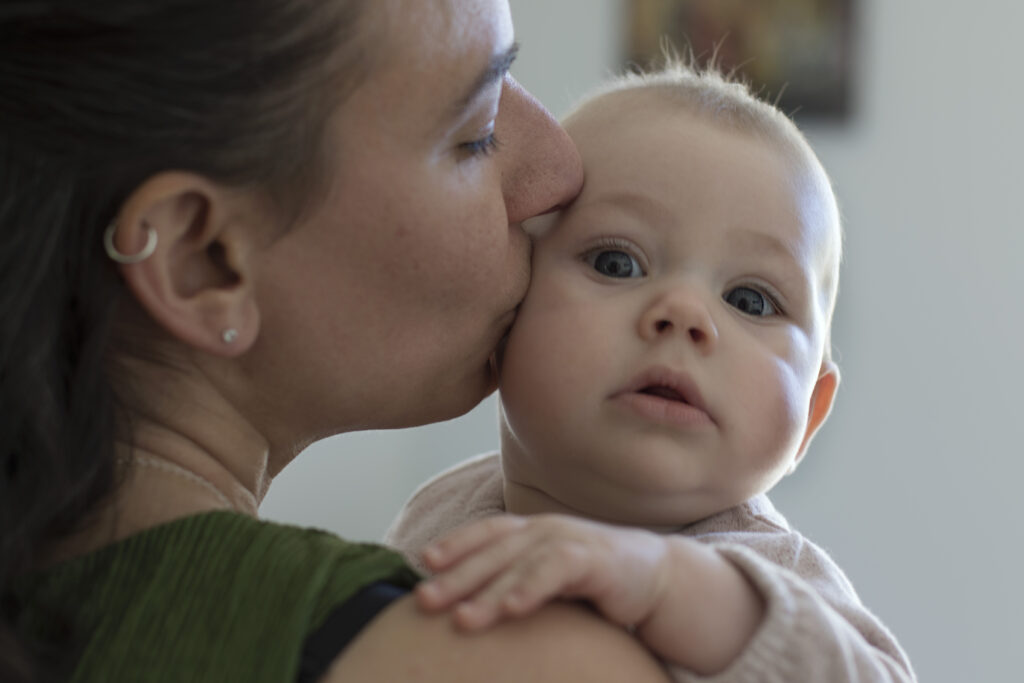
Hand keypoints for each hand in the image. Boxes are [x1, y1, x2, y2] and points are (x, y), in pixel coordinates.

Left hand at [415, 514, 671, 631]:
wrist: (659, 579)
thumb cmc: (595, 582)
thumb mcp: (549, 578)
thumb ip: (515, 582)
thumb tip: (465, 605)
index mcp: (532, 531)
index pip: (486, 533)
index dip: (454, 545)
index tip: (423, 564)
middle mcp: (546, 529)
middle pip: (493, 550)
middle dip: (456, 575)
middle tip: (424, 600)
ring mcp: (570, 540)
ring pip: (519, 563)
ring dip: (487, 590)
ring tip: (461, 618)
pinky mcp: (595, 559)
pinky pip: (557, 571)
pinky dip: (531, 588)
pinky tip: (510, 608)